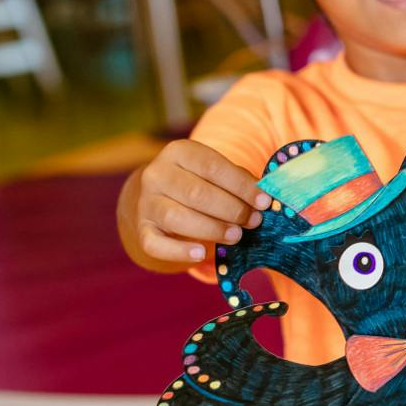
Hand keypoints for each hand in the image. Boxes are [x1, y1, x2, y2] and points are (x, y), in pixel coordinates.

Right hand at [130, 139, 269, 266]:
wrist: (157, 198)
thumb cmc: (198, 183)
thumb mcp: (215, 173)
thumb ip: (238, 181)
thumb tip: (264, 198)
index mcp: (178, 152)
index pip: (212, 167)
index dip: (241, 186)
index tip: (264, 202)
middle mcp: (156, 174)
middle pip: (196, 193)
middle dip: (231, 209)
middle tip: (253, 221)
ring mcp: (146, 203)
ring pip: (177, 218)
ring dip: (212, 229)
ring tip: (236, 236)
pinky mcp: (141, 230)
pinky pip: (156, 244)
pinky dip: (179, 251)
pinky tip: (201, 254)